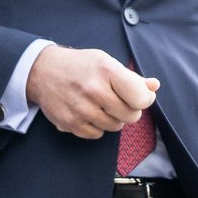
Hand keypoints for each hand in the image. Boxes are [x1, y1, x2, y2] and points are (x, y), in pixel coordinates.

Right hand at [25, 46, 158, 139]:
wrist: (43, 71)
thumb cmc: (79, 65)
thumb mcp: (106, 62)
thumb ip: (132, 77)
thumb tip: (154, 86)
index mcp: (106, 70)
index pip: (140, 98)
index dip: (144, 99)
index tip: (140, 96)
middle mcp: (93, 90)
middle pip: (131, 116)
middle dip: (128, 109)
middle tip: (117, 99)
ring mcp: (81, 108)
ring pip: (115, 127)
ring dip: (112, 118)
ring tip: (100, 104)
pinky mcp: (70, 123)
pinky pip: (97, 134)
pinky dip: (96, 126)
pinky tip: (88, 111)